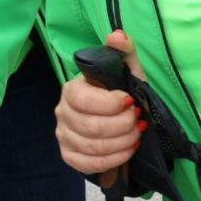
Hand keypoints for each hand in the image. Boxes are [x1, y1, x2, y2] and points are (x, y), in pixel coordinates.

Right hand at [55, 30, 144, 178]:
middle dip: (123, 126)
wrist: (119, 123)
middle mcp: (62, 111)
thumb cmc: (122, 96)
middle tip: (138, 121)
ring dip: (123, 143)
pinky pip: (89, 164)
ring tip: (136, 135)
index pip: (85, 100)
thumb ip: (124, 52)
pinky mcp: (69, 155)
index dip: (112, 105)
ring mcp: (64, 135)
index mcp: (73, 89)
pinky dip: (114, 159)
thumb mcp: (128, 73)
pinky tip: (127, 150)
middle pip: (92, 127)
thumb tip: (117, 36)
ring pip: (94, 147)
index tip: (131, 102)